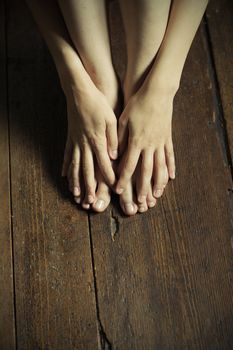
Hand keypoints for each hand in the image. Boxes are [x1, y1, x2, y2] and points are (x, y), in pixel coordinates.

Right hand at [62, 79, 117, 194]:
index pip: (104, 163)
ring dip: (75, 181)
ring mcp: (75, 141)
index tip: (112, 189)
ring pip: (75, 166)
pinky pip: (67, 155)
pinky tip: (64, 175)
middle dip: (89, 186)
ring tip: (74, 194)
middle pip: (87, 169)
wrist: (79, 91)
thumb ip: (114, 139)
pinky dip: (66, 166)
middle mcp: (85, 144)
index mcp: (98, 140)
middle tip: (90, 201)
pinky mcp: (70, 137)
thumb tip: (115, 156)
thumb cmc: (98, 104)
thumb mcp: (111, 119)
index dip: (108, 177)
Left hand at [116, 85, 175, 201]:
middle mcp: (149, 145)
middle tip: (142, 203)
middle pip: (146, 171)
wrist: (156, 92)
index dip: (124, 179)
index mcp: (136, 141)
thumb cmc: (137, 105)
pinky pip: (170, 156)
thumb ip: (118, 139)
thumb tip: (112, 155)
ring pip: (160, 167)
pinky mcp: (168, 138)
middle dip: (143, 188)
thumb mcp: (123, 120)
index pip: (128, 165)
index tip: (119, 191)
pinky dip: (171, 167)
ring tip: (157, 196)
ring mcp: (160, 142)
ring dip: (159, 183)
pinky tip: (172, 178)